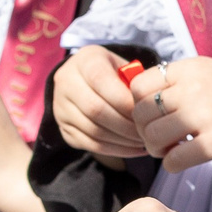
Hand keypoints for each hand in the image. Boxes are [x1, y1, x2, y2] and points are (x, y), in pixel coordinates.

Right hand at [54, 45, 148, 159]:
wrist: (84, 80)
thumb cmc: (113, 73)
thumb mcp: (123, 67)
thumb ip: (135, 82)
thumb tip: (151, 106)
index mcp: (84, 61)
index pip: (101, 80)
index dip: (125, 100)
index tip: (146, 111)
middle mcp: (66, 82)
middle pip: (95, 109)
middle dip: (126, 124)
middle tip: (147, 131)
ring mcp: (61, 108)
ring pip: (93, 131)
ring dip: (123, 140)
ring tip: (143, 141)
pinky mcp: (64, 130)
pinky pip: (91, 145)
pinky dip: (116, 150)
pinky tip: (134, 149)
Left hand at [129, 58, 211, 169]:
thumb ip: (185, 81)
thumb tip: (150, 98)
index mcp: (192, 67)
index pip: (139, 85)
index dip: (138, 105)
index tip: (153, 117)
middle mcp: (194, 87)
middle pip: (141, 113)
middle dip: (145, 131)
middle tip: (161, 139)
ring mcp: (205, 115)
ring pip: (152, 137)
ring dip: (157, 149)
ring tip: (172, 150)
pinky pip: (173, 160)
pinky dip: (173, 166)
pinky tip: (184, 162)